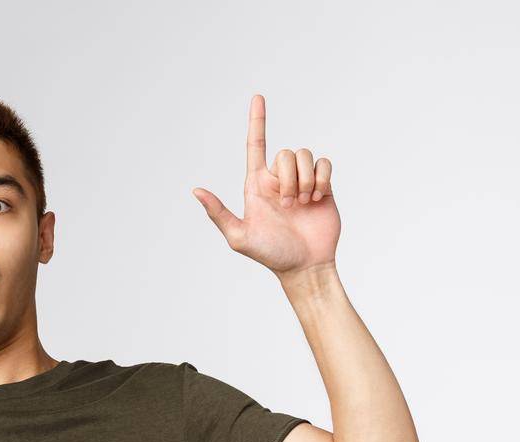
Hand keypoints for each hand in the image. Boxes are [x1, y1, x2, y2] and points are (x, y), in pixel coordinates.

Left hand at [192, 95, 338, 281]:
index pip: (255, 145)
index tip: (257, 97)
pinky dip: (321, 178)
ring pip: (305, 155)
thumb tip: (195, 190)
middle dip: (289, 178)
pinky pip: (324, 163)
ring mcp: (301, 181)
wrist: (305, 266)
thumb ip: (218, 213)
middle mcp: (278, 179)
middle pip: (286, 153)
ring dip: (304, 180)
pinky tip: (318, 198)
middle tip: (288, 205)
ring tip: (303, 204)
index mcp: (256, 185)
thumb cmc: (271, 254)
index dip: (257, 121)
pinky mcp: (323, 186)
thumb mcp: (239, 237)